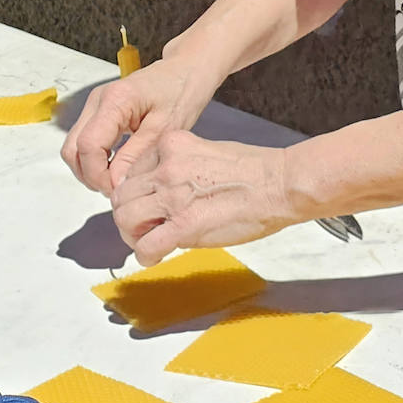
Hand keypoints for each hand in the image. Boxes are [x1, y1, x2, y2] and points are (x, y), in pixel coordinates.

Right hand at [61, 58, 221, 195]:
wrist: (185, 71)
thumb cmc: (180, 92)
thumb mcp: (164, 130)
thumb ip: (135, 157)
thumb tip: (114, 184)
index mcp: (115, 100)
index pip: (88, 146)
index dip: (98, 174)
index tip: (117, 189)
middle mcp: (98, 100)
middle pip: (72, 149)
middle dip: (90, 175)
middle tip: (116, 189)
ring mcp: (95, 105)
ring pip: (74, 147)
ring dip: (90, 169)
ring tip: (118, 179)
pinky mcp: (98, 111)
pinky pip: (85, 141)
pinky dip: (95, 159)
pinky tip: (116, 166)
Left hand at [111, 130, 296, 265]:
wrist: (279, 184)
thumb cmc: (253, 170)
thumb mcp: (206, 151)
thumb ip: (178, 166)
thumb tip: (163, 191)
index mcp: (171, 145)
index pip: (132, 171)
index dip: (135, 193)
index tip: (144, 205)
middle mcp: (166, 167)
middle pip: (123, 196)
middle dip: (128, 215)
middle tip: (140, 228)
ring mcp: (173, 195)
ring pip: (126, 219)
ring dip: (133, 236)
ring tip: (146, 243)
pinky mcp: (185, 225)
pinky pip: (146, 246)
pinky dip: (145, 255)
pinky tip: (154, 256)